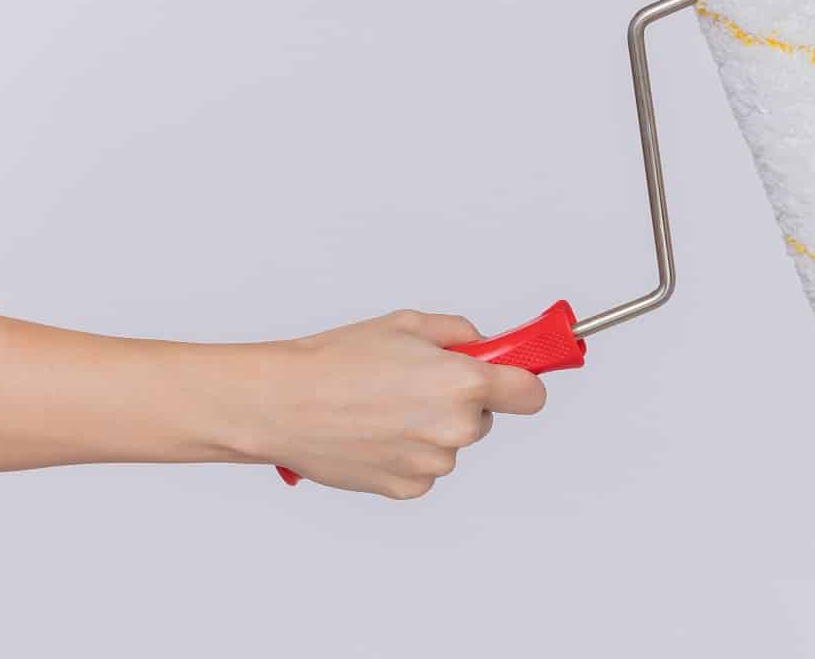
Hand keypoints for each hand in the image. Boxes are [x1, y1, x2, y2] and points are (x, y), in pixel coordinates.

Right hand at [260, 310, 547, 498]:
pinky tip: (371, 433)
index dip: (521, 383)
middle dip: (461, 402)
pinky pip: (422, 470)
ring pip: (450, 445)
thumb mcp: (407, 324)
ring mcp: (433, 464)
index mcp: (464, 383)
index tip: (512, 379)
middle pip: (484, 418)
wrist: (284, 403)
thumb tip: (481, 346)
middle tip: (414, 384)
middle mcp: (457, 428)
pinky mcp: (408, 489)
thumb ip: (459, 333)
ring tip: (380, 408)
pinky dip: (404, 455)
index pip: (530, 394)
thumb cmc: (337, 360)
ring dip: (429, 429)